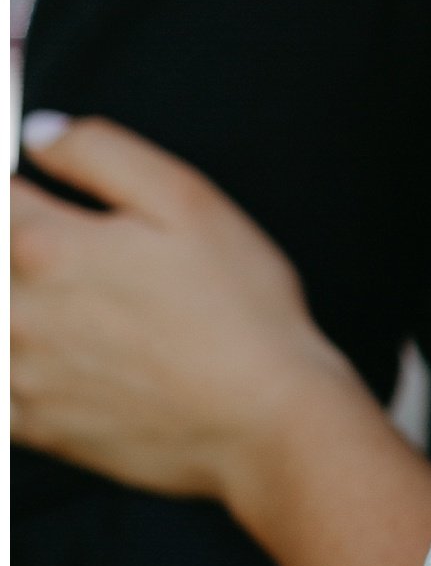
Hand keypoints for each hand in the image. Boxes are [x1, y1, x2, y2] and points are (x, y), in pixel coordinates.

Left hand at [10, 113, 353, 512]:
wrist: (270, 427)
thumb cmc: (242, 315)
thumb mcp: (185, 200)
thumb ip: (97, 152)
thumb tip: (39, 136)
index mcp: (45, 247)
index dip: (20, 192)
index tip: (44, 202)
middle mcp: (19, 315)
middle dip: (19, 250)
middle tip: (86, 268)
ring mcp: (23, 378)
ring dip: (17, 310)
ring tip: (83, 312)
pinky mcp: (39, 430)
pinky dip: (13, 368)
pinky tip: (50, 360)